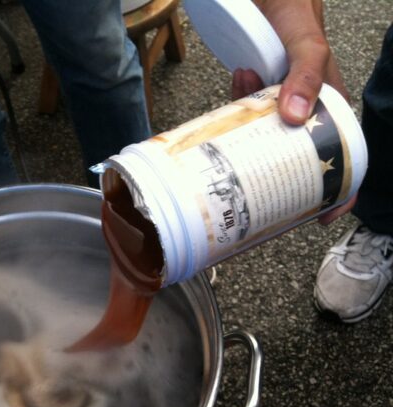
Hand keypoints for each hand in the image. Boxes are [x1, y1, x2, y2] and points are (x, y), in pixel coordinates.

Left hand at [233, 1, 352, 224]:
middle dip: (279, 173)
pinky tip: (236, 87)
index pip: (340, 151)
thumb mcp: (306, 40)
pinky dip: (236, 106)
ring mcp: (278, 94)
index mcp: (329, 99)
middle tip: (259, 194)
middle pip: (296, 151)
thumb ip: (307, 72)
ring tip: (241, 126)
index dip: (336, 187)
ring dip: (250, 135)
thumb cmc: (294, 5)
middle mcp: (305, 101)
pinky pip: (244, 108)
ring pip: (266, 131)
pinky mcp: (255, 82)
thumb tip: (296, 120)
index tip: (321, 216)